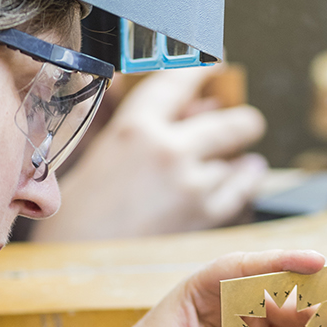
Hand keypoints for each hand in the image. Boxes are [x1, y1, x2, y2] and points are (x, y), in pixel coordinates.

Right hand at [32, 67, 268, 240]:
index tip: (219, 65)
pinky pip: (239, 191)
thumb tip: (201, 107)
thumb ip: (152, 127)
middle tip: (246, 123)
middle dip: (242, 121)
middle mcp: (167, 149)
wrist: (78, 261)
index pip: (181, 80)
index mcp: (135, 126)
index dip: (207, 68)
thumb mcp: (107, 153)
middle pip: (229, 123)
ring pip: (236, 159)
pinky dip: (246, 181)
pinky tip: (248, 175)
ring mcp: (189, 184)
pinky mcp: (201, 216)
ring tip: (245, 158)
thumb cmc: (81, 208)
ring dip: (242, 156)